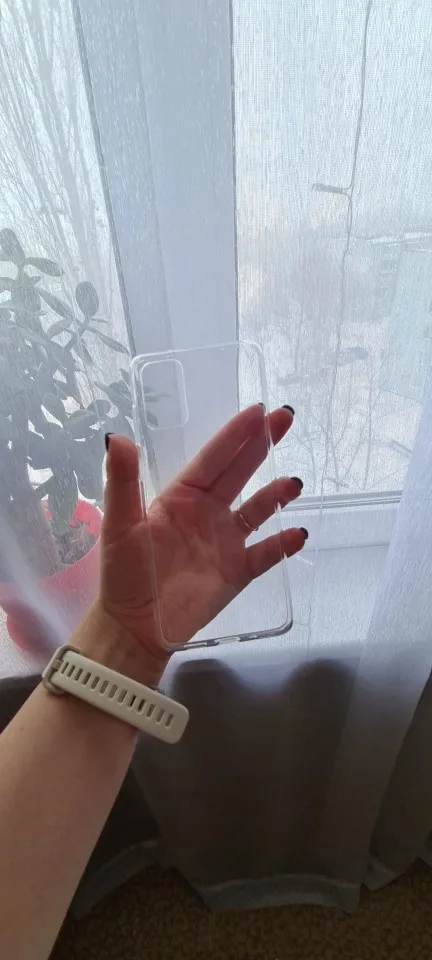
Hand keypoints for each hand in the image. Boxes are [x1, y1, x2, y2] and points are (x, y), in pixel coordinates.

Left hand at [97, 405, 305, 676]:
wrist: (135, 628)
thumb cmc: (124, 574)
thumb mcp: (120, 525)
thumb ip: (122, 482)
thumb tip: (117, 437)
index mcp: (180, 497)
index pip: (212, 459)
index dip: (234, 434)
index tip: (257, 411)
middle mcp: (206, 513)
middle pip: (239, 472)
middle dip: (261, 445)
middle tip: (286, 418)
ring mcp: (225, 542)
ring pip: (257, 509)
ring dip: (276, 494)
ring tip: (294, 482)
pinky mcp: (237, 572)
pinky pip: (266, 553)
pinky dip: (283, 544)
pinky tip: (297, 533)